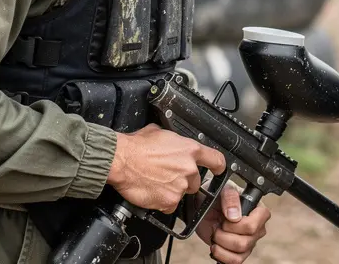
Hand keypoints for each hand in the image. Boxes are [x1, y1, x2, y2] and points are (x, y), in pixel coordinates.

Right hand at [106, 124, 225, 212]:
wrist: (120, 161)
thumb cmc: (135, 146)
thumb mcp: (159, 133)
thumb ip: (173, 141)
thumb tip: (172, 142)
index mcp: (189, 150)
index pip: (216, 160)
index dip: (218, 166)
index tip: (218, 170)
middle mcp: (188, 169)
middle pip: (195, 181)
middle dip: (184, 180)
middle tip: (167, 175)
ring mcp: (180, 186)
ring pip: (182, 193)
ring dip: (172, 190)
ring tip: (156, 181)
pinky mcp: (169, 201)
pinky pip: (170, 205)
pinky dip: (162, 202)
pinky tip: (152, 191)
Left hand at [195, 184, 269, 263]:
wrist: (203, 208)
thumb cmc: (217, 196)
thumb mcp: (222, 190)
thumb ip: (230, 197)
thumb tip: (234, 216)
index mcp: (258, 210)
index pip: (254, 225)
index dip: (238, 226)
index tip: (226, 218)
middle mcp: (257, 227)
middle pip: (245, 242)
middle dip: (224, 235)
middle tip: (218, 225)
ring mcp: (250, 242)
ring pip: (239, 253)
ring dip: (221, 244)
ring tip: (216, 233)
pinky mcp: (240, 253)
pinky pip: (234, 262)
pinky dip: (221, 255)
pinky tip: (216, 246)